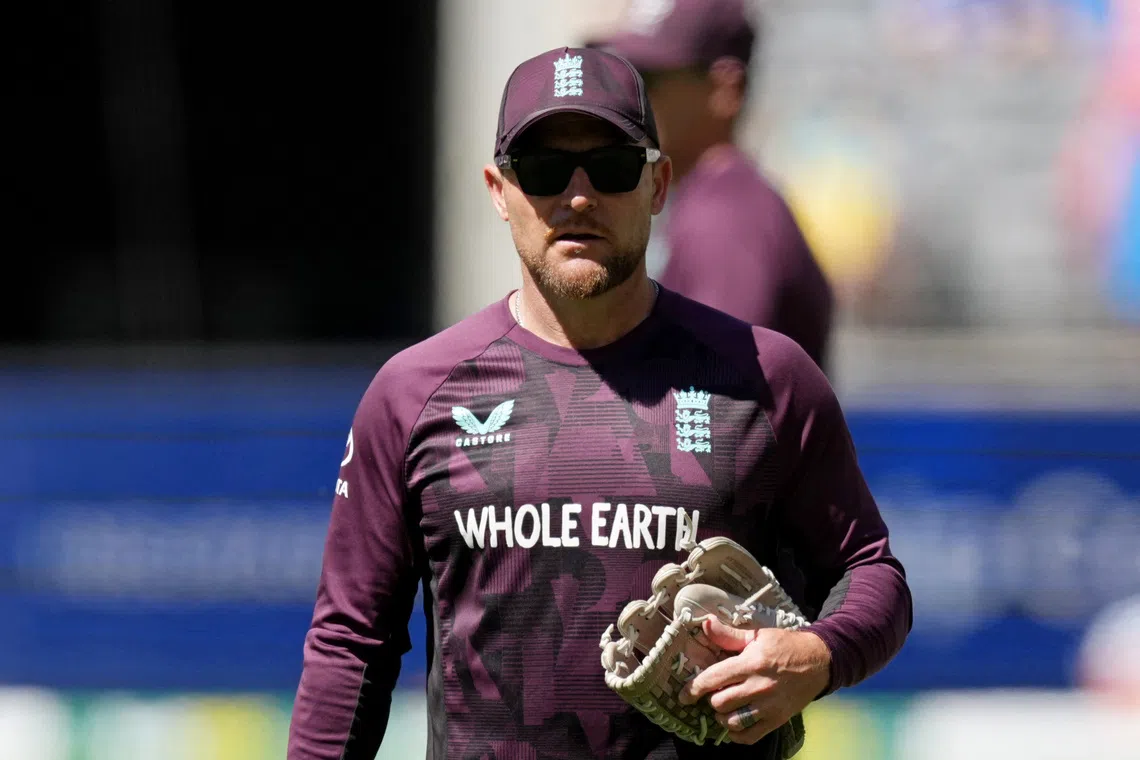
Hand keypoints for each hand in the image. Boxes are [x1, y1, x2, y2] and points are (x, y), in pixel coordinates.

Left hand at [677, 618, 831, 744]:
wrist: (819, 661)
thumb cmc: (785, 645)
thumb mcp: (758, 635)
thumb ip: (729, 635)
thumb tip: (705, 623)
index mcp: (751, 663)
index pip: (715, 679)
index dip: (694, 688)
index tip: (683, 696)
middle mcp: (759, 687)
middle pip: (720, 702)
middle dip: (711, 698)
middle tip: (716, 692)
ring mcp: (769, 706)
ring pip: (732, 721)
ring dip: (722, 716)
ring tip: (725, 707)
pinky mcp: (778, 720)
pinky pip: (749, 736)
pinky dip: (737, 734)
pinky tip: (734, 723)